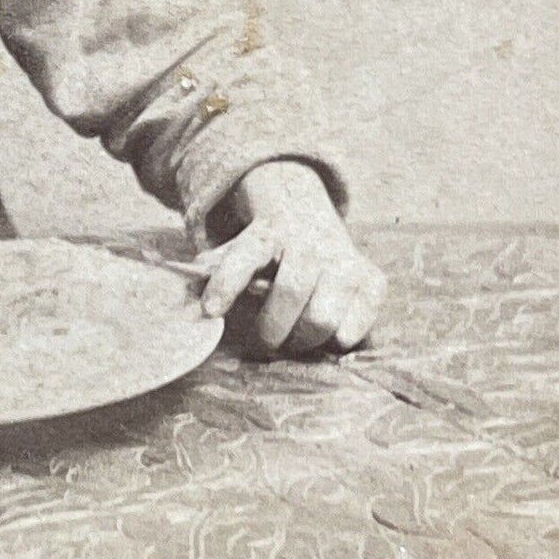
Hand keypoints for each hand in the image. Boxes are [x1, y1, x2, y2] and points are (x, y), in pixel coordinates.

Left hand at [197, 161, 386, 357]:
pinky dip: (341, 341)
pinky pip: (358, 327)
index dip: (226, 283)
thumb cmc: (265, 248)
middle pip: (290, 296)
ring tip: (293, 340)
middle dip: (272, 330)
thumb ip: (213, 268)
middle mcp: (309, 244)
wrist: (308, 216)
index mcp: (267, 233)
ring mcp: (344, 261)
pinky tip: (329, 338)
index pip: (244, 256)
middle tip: (266, 342)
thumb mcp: (236, 247)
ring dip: (303, 340)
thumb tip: (187, 287)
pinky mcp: (372, 280)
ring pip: (324, 319)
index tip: (210, 312)